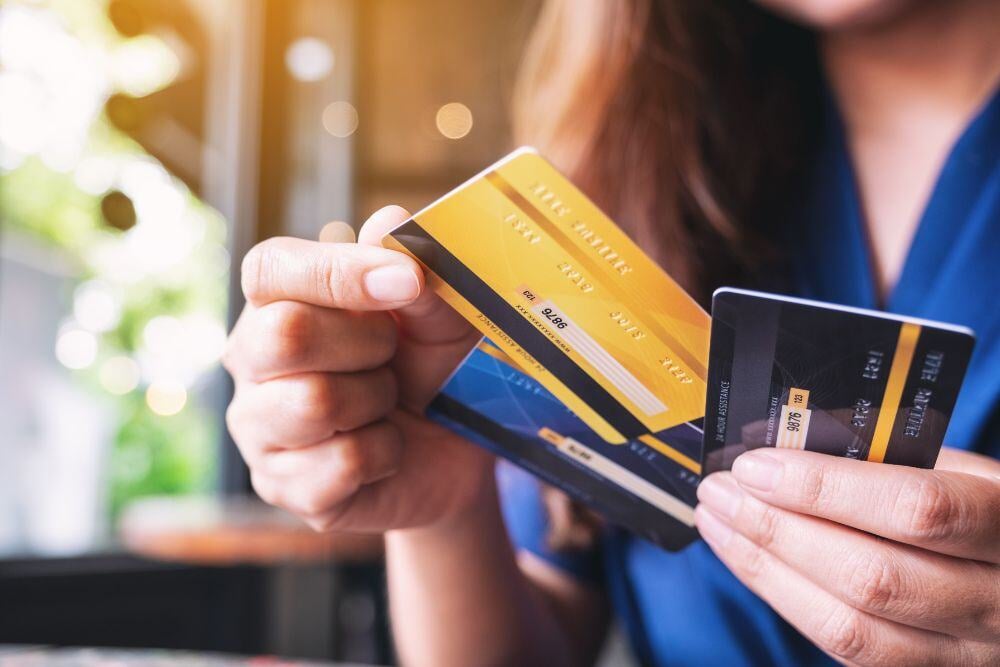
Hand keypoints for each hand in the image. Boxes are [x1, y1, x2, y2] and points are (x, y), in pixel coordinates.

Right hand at [223, 206, 490, 532]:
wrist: (455, 449)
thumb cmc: (434, 365)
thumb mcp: (441, 314)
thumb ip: (418, 272)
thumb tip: (388, 225)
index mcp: (279, 300)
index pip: (271, 268)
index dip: (339, 272)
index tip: (406, 284)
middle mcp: (252, 359)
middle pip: (284, 335)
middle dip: (366, 344)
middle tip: (393, 355)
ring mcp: (259, 427)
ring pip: (312, 404)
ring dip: (377, 402)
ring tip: (388, 403)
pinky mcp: (283, 487)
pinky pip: (340, 466)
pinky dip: (384, 455)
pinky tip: (386, 451)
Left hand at [696, 447, 999, 665]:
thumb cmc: (977, 504)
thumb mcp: (959, 467)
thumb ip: (888, 455)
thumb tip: (788, 439)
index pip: (916, 510)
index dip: (825, 488)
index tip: (756, 466)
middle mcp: (996, 599)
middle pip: (870, 577)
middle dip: (776, 530)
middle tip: (719, 491)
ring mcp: (965, 650)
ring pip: (850, 626)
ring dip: (766, 570)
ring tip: (718, 523)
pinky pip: (846, 648)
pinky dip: (785, 599)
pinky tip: (748, 559)